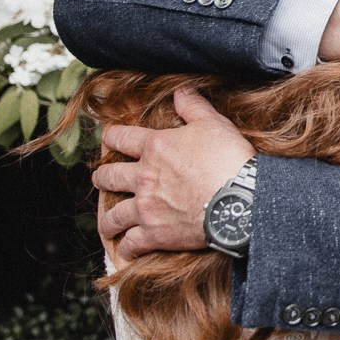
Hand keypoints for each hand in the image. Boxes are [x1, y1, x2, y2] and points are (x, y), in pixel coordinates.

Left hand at [92, 89, 253, 258]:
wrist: (239, 199)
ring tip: (107, 222)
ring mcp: (146, 207)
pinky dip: (126, 247)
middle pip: (109, 176)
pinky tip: (126, 249)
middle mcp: (144, 177)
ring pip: (113, 215)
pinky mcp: (154, 234)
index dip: (111, 136)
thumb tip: (180, 90)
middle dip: (101, 177)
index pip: (121, 138)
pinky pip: (131, 243)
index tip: (108, 138)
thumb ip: (193, 106)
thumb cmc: (228, 159)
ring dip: (107, 219)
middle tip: (100, 179)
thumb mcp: (213, 123)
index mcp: (155, 147)